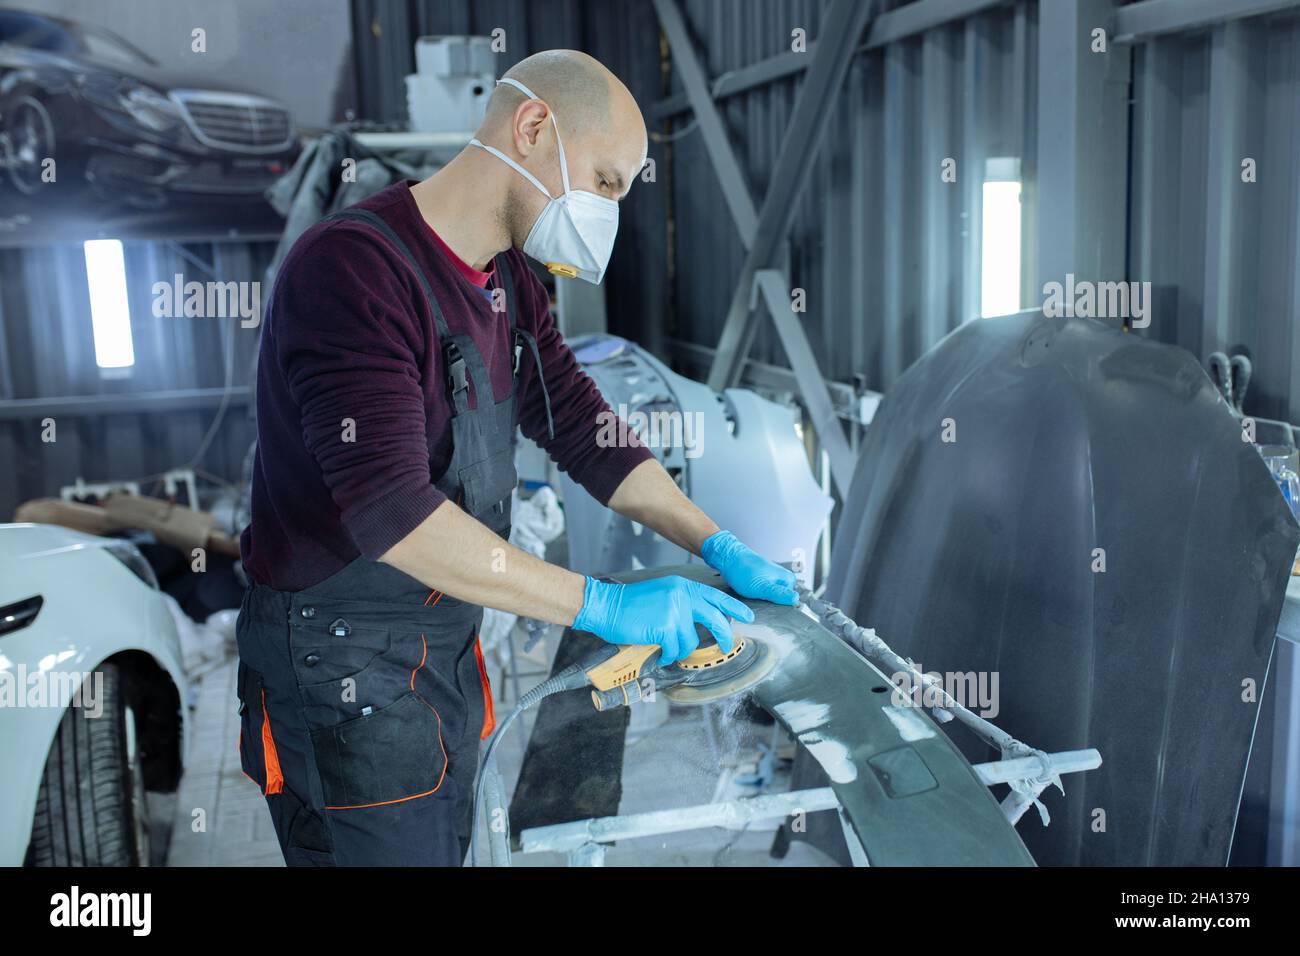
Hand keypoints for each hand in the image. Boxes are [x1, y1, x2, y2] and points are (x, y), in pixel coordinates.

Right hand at [572, 575, 753, 663]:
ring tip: (665, 646)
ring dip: (679, 649)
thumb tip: (700, 620)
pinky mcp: (666, 627)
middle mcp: (683, 596)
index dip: (734, 607)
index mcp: (683, 586)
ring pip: (691, 641)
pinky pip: (675, 650)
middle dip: (723, 635)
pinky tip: (658, 650)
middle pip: (716, 619)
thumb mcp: (662, 593)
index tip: (748, 616)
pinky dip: (667, 654)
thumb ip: (682, 602)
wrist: (607, 606)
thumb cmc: (630, 604)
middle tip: (725, 645)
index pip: (716, 596)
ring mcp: (675, 611)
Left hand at [700, 531, 797, 605]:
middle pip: (781, 601)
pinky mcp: (764, 580)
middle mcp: (783, 578)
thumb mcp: (762, 587)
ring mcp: (773, 579)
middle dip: (770, 606)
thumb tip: (796, 599)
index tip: (768, 607)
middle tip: (758, 602)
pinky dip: (757, 597)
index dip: (780, 609)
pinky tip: (750, 596)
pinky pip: (764, 594)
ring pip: (772, 598)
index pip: (791, 602)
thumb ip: (779, 594)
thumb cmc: (743, 570)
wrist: (728, 558)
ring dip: (762, 602)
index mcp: (788, 579)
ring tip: (752, 597)